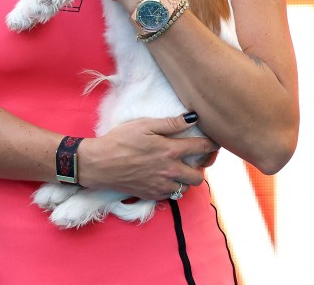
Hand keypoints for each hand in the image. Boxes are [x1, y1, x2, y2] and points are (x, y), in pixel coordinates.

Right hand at [76, 115, 218, 200]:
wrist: (99, 164)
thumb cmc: (120, 140)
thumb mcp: (144, 125)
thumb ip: (170, 123)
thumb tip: (192, 118)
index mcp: (171, 150)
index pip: (202, 148)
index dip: (212, 144)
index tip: (214, 142)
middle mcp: (171, 171)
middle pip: (199, 176)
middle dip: (200, 168)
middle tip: (194, 161)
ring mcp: (162, 185)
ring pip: (186, 188)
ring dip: (185, 179)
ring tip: (177, 170)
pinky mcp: (152, 194)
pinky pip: (171, 194)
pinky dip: (171, 187)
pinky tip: (163, 178)